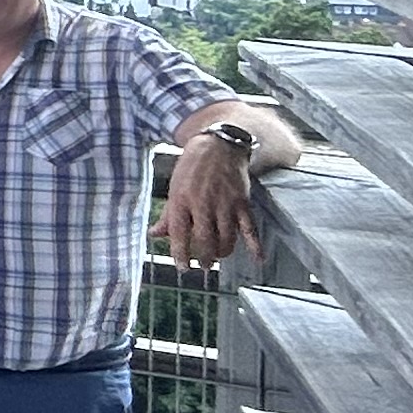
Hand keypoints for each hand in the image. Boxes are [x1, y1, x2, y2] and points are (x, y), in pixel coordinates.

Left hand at [161, 136, 254, 264]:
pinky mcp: (242, 202)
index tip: (183, 268)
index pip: (178, 234)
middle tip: (205, 266)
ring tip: (219, 257)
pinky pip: (250, 228)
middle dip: (205, 258)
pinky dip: (255, 246)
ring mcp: (224, 204)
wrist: (219, 145)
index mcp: (181, 200)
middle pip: (205, 240)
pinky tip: (259, 259)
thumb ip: (167, 215)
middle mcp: (203, 204)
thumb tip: (154, 234)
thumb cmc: (192, 167)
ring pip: (226, 238)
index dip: (180, 254)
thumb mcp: (174, 187)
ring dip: (223, 253)